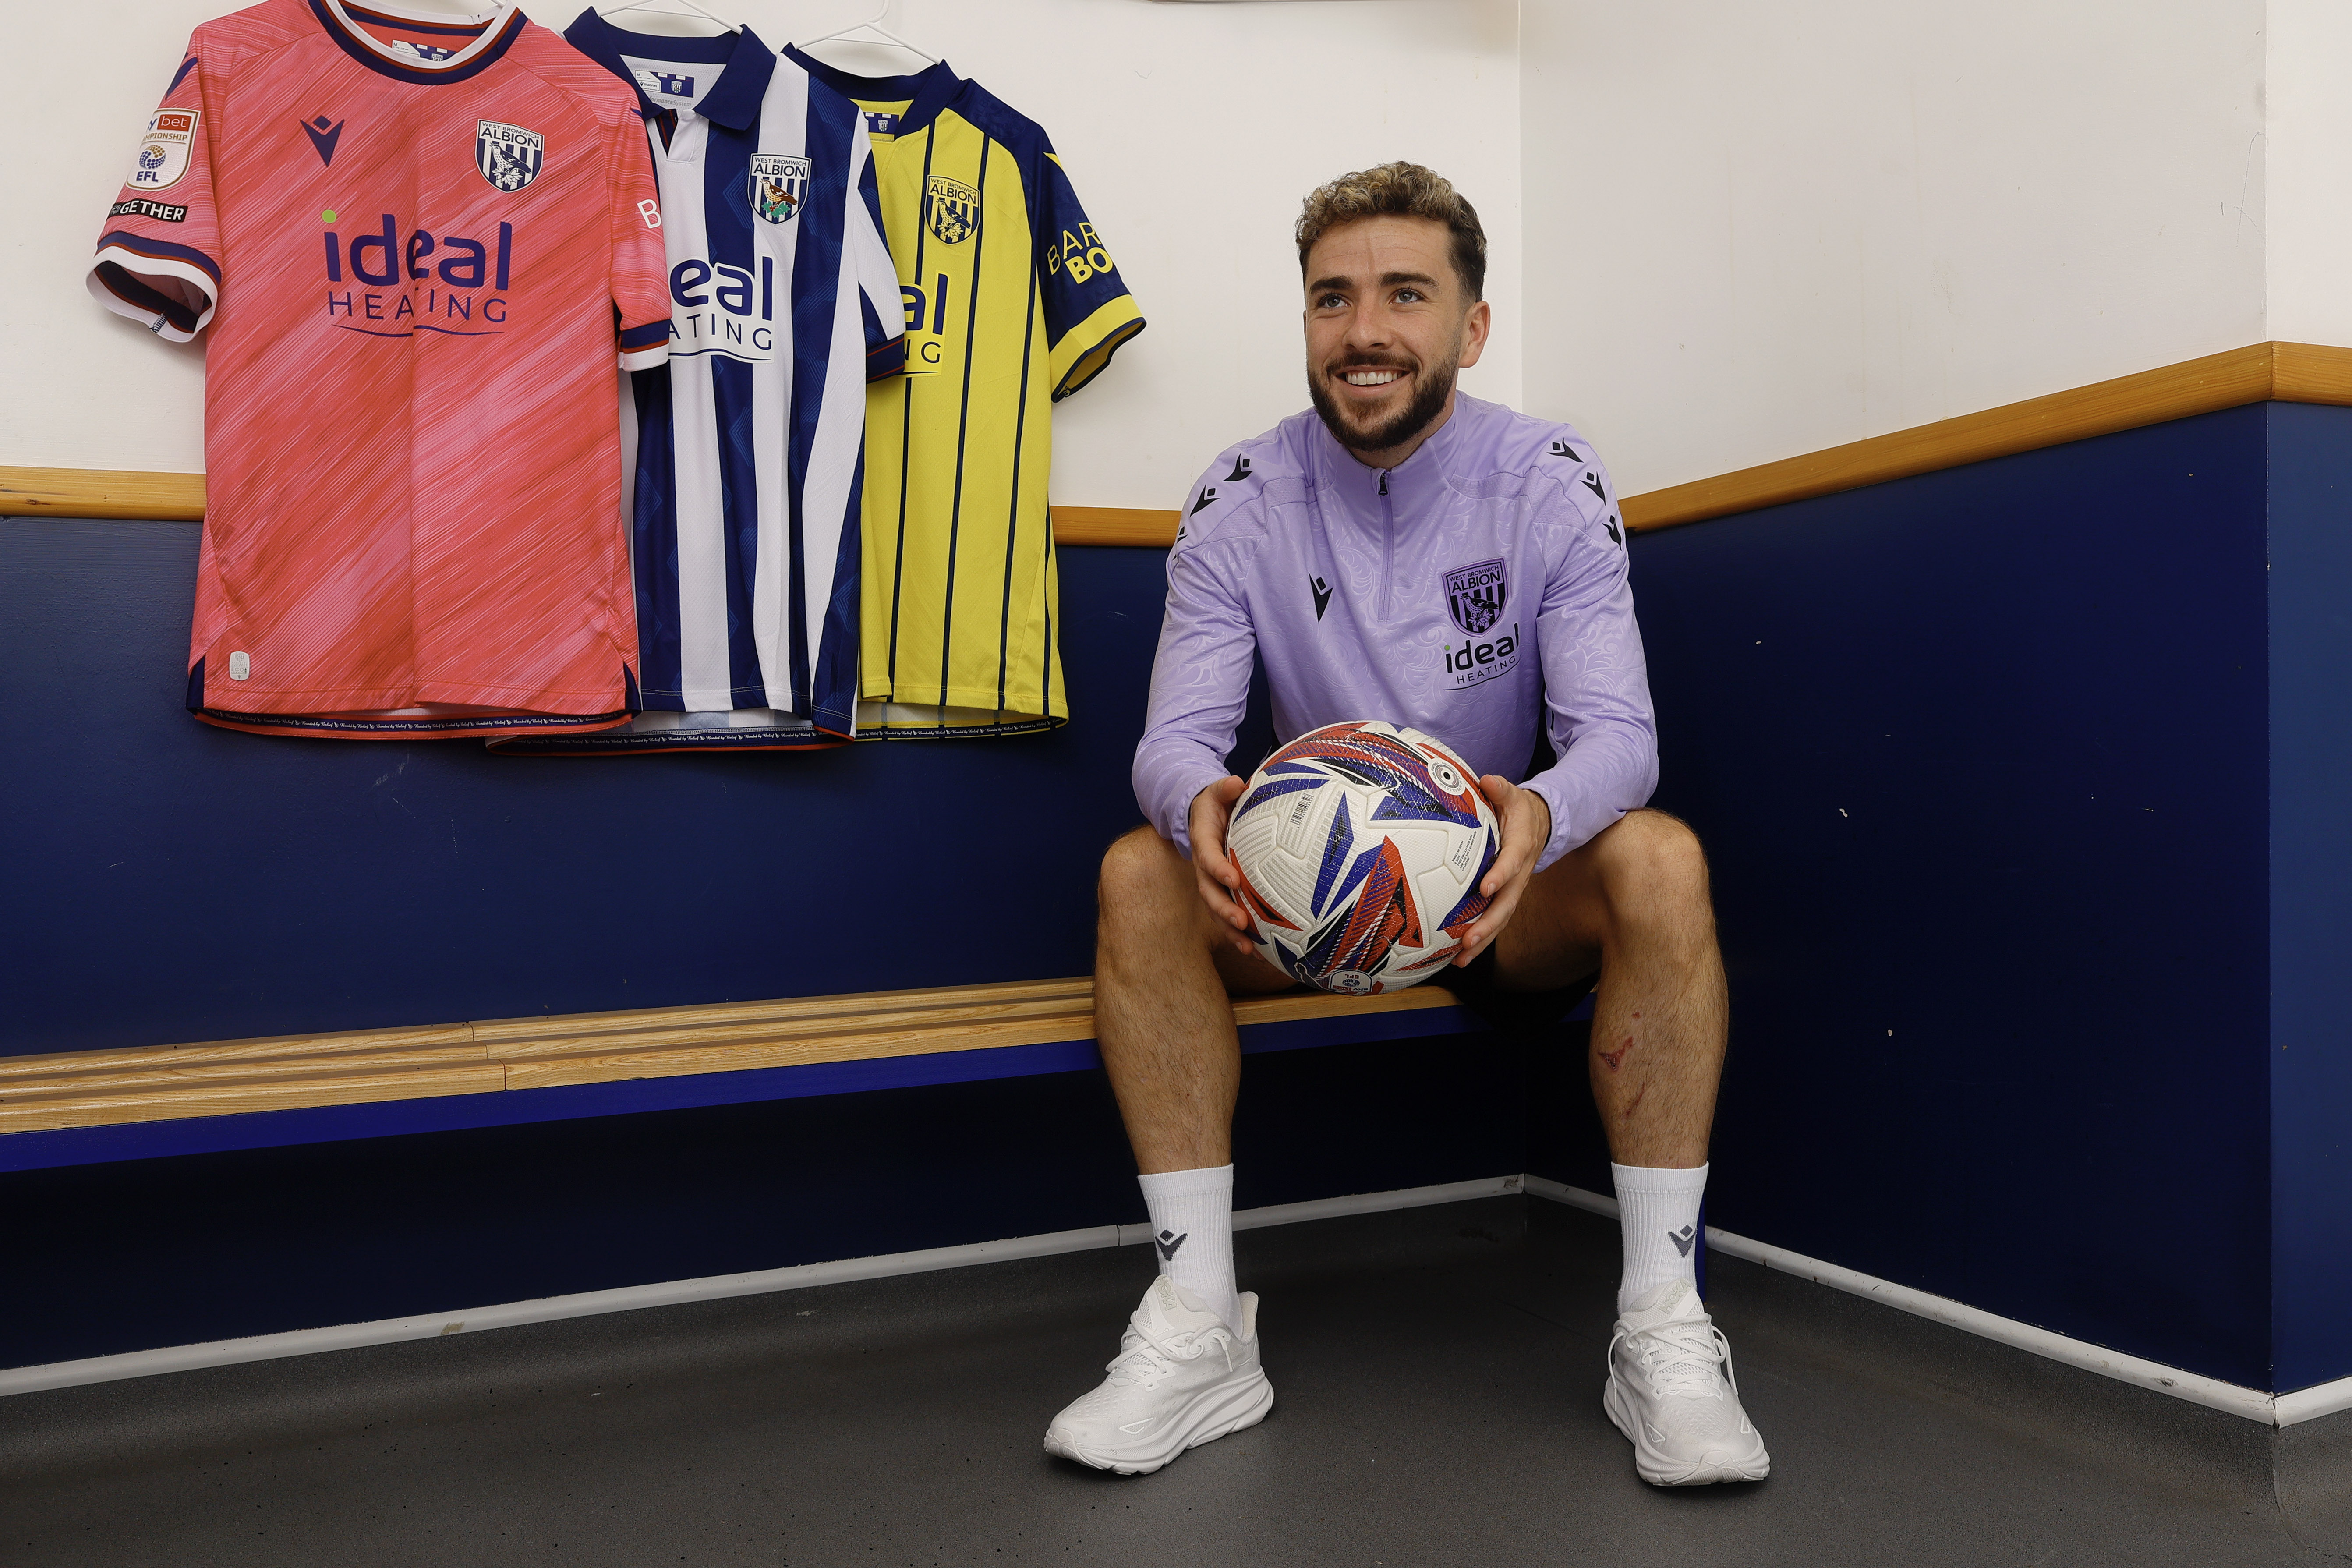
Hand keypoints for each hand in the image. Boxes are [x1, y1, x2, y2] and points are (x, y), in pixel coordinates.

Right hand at [1187, 775, 1258, 957]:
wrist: (1201, 815)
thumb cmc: (1214, 803)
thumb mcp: (1216, 791)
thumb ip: (1224, 788)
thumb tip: (1236, 782)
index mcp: (1203, 842)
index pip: (1208, 857)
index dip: (1218, 868)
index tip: (1233, 878)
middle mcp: (1205, 866)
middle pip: (1209, 892)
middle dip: (1224, 909)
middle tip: (1241, 923)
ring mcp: (1213, 882)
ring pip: (1218, 910)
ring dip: (1231, 930)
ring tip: (1249, 949)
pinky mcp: (1223, 891)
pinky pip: (1229, 914)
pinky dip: (1241, 933)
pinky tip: (1258, 951)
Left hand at [1452, 776, 1551, 967]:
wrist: (1540, 824)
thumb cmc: (1519, 809)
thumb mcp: (1512, 794)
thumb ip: (1501, 789)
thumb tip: (1488, 780)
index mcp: (1520, 847)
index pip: (1511, 863)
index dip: (1500, 876)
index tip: (1485, 888)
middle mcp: (1518, 874)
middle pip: (1506, 904)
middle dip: (1488, 924)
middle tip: (1467, 940)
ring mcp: (1513, 889)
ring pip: (1500, 919)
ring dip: (1482, 940)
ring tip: (1461, 958)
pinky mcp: (1505, 897)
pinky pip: (1494, 921)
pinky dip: (1480, 939)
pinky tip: (1459, 956)